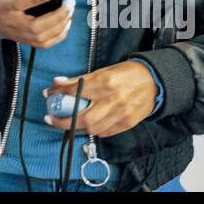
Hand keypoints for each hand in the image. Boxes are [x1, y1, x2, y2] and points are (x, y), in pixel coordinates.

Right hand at [0, 0, 74, 48]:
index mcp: (3, 5)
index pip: (20, 3)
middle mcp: (12, 22)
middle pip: (36, 26)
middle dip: (57, 16)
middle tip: (69, 3)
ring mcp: (18, 33)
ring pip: (42, 36)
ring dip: (60, 26)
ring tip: (70, 12)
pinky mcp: (23, 39)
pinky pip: (43, 44)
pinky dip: (58, 37)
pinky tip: (66, 25)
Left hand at [41, 61, 157, 137]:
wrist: (154, 81)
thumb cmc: (127, 73)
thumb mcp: (103, 70)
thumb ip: (81, 79)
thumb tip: (58, 82)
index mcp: (105, 82)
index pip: (76, 91)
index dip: (59, 93)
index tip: (48, 94)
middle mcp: (113, 100)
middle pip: (83, 118)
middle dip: (64, 121)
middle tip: (52, 118)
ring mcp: (121, 114)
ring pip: (93, 128)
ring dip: (77, 127)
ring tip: (68, 122)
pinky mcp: (127, 123)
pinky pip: (106, 133)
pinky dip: (93, 130)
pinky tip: (87, 125)